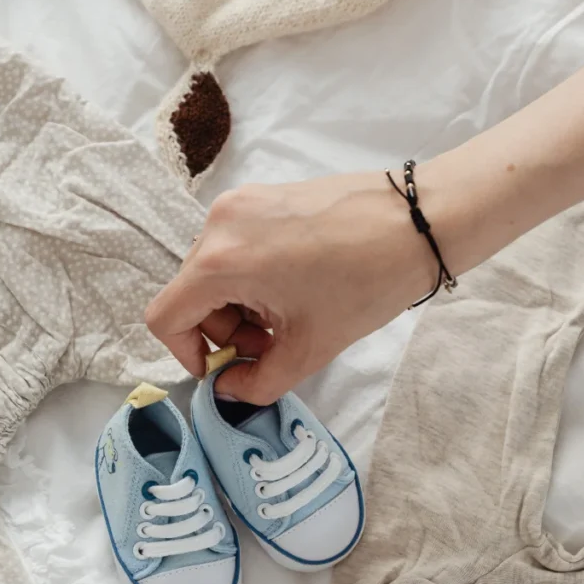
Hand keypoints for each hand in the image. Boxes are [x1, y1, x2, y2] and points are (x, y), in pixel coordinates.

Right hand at [145, 173, 434, 403]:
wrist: (419, 221)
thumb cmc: (367, 282)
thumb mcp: (309, 348)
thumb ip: (256, 383)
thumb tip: (228, 388)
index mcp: (221, 260)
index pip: (165, 316)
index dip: (186, 353)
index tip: (226, 367)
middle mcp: (218, 223)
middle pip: (190, 293)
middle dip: (223, 330)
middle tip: (272, 343)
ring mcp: (240, 202)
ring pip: (213, 270)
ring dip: (239, 303)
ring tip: (288, 313)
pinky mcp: (261, 194)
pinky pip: (234, 244)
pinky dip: (251, 274)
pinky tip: (294, 283)